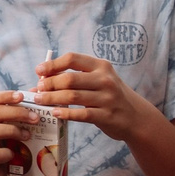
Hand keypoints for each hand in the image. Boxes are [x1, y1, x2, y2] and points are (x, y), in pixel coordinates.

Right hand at [0, 91, 37, 175]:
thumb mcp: (9, 128)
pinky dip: (6, 153)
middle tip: (35, 118)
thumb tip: (36, 92)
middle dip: (17, 113)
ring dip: (12, 131)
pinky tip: (14, 154)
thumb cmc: (2, 146)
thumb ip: (19, 112)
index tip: (22, 96)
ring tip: (28, 136)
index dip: (6, 96)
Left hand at [32, 53, 158, 142]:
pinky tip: (55, 113)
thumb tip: (42, 79)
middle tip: (38, 89)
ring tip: (39, 100)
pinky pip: (81, 114)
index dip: (53, 64)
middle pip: (69, 79)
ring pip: (72, 96)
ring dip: (52, 98)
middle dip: (49, 84)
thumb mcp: (98, 80)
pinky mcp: (107, 116)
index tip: (39, 71)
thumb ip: (75, 77)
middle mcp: (105, 80)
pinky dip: (66, 113)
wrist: (135, 116)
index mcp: (101, 66)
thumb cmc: (109, 95)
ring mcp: (107, 98)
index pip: (73, 59)